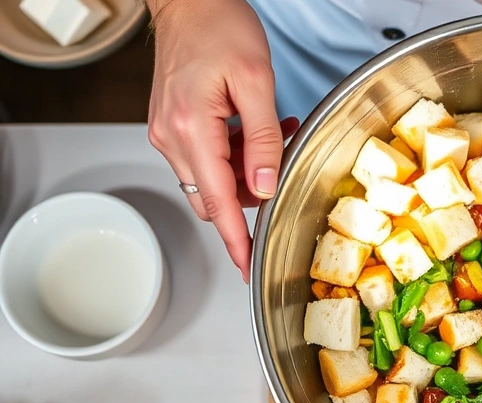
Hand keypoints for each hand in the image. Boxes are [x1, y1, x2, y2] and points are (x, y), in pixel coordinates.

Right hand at [147, 0, 293, 280]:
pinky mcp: (174, 126)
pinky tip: (258, 128)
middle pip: (215, 197)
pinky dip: (237, 153)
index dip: (236, 240)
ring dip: (249, 168)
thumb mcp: (256, 82)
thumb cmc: (219, 27)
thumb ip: (264, 139)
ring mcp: (169, 133)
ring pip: (214, 178)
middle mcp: (172, 137)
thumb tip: (265, 187)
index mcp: (190, 129)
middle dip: (253, 193)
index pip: (217, 204)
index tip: (247, 268)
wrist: (189, 0)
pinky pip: (208, 157)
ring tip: (278, 131)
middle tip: (283, 161)